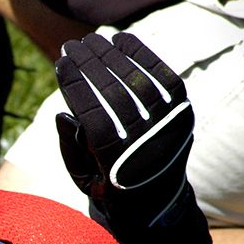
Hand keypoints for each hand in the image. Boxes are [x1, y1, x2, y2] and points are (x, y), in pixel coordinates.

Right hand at [54, 32, 194, 227]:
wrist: (155, 203)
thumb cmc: (107, 185)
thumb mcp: (80, 176)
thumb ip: (70, 145)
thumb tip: (64, 112)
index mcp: (118, 165)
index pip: (94, 115)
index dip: (75, 86)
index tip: (60, 63)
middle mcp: (148, 146)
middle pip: (116, 94)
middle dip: (89, 64)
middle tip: (71, 46)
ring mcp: (170, 129)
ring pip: (139, 82)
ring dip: (112, 55)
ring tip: (91, 41)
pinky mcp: (183, 115)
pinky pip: (164, 77)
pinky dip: (143, 56)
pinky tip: (121, 40)